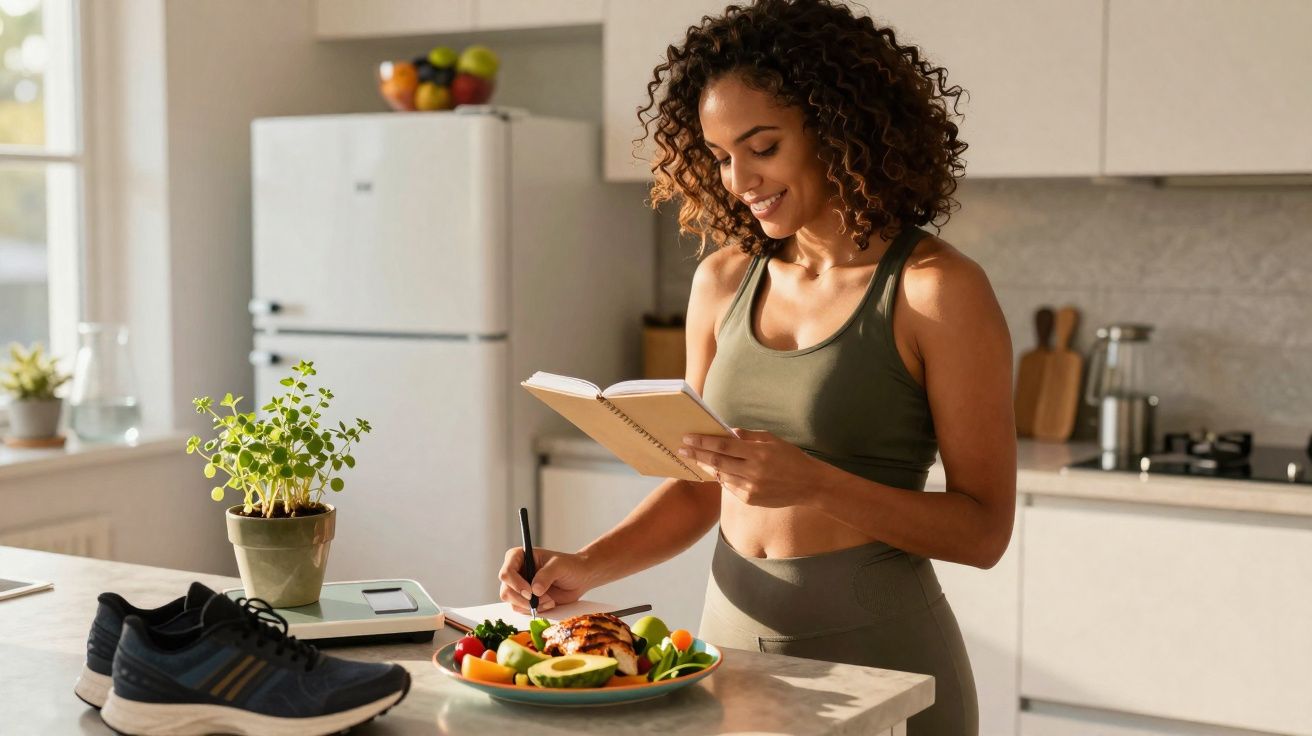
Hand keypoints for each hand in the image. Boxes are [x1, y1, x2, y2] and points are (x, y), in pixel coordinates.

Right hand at [497, 546, 593, 614]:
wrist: (580, 578)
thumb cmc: (570, 566)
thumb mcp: (560, 565)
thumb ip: (547, 575)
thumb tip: (534, 590)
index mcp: (519, 557)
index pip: (506, 572)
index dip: (515, 584)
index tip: (530, 592)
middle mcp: (516, 572)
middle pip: (506, 591)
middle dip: (523, 599)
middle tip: (540, 600)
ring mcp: (519, 586)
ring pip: (512, 602)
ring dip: (531, 605)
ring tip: (549, 599)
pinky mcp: (526, 599)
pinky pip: (522, 609)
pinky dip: (535, 610)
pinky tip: (549, 603)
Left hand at [679, 429, 830, 508]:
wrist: (809, 485)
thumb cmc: (791, 458)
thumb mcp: (772, 440)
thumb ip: (748, 436)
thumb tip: (727, 431)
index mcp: (758, 453)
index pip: (723, 446)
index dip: (703, 442)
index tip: (688, 437)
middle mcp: (752, 472)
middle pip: (716, 462)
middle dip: (696, 455)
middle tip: (681, 449)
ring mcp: (751, 488)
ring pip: (721, 476)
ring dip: (706, 467)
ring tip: (694, 459)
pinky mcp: (751, 500)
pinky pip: (730, 487)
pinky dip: (722, 478)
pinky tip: (715, 471)